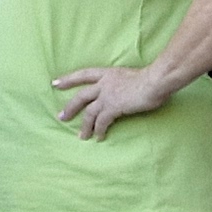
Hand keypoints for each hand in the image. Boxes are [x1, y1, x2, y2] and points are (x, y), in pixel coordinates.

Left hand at [50, 62, 184, 138]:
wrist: (155, 81)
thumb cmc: (152, 77)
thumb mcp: (134, 76)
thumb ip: (126, 83)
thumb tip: (131, 90)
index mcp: (107, 74)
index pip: (83, 75)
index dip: (69, 79)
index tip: (56, 83)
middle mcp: (104, 84)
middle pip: (81, 97)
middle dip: (70, 107)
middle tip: (61, 117)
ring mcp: (107, 96)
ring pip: (89, 112)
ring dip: (85, 125)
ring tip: (82, 136)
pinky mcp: (113, 107)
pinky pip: (102, 121)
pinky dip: (99, 130)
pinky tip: (99, 137)